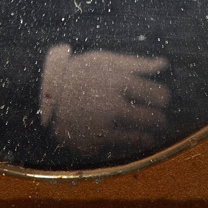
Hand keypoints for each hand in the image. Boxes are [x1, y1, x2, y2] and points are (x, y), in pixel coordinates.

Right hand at [41, 47, 170, 159]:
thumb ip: (136, 64)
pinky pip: (122, 147)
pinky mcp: (95, 142)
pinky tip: (127, 136)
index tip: (160, 99)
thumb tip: (164, 65)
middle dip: (158, 118)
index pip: (158, 95)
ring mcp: (104, 126)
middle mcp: (113, 105)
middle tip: (156, 117)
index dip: (162, 98)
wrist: (44, 93)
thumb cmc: (79, 71)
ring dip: (147, 133)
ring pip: (141, 137)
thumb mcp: (104, 60)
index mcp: (119, 81)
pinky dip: (128, 143)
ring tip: (145, 129)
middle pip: (153, 118)